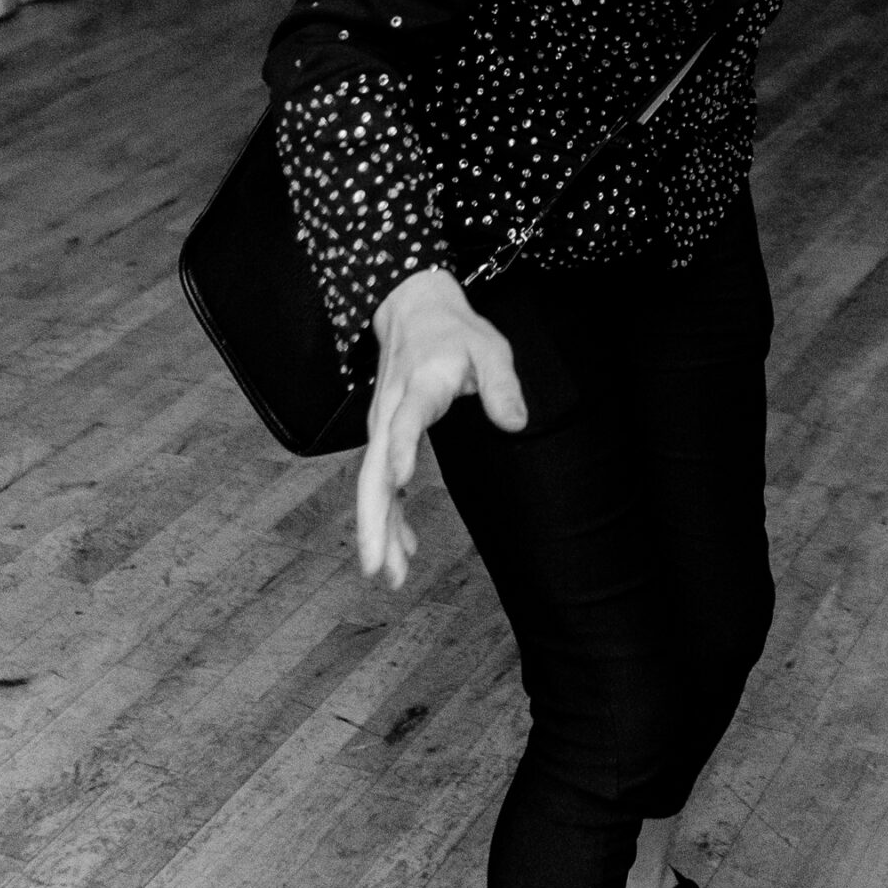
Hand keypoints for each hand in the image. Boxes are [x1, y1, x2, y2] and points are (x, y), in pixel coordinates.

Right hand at [357, 267, 528, 588]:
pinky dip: (390, 516)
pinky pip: (381, 483)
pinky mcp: (386, 437)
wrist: (413, 310)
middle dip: (375, 521)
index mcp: (419, 386)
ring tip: (388, 577)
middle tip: (377, 567)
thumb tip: (515, 424)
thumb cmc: (456, 333)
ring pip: (372, 485)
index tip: (402, 480)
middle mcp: (391, 411)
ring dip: (378, 530)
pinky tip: (403, 550)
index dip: (402, 449)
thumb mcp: (489, 348)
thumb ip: (502, 385)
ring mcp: (383, 427)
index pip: (406, 421)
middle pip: (374, 471)